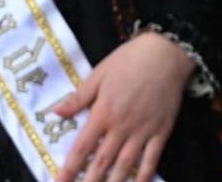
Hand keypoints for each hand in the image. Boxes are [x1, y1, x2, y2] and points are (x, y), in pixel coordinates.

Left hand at [52, 31, 192, 181]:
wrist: (165, 53)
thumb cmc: (129, 59)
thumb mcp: (99, 73)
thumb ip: (79, 97)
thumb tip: (56, 112)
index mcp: (103, 112)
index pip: (82, 147)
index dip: (70, 168)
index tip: (59, 181)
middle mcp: (121, 126)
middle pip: (102, 162)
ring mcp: (143, 131)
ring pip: (126, 165)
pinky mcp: (161, 131)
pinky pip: (152, 159)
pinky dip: (145, 175)